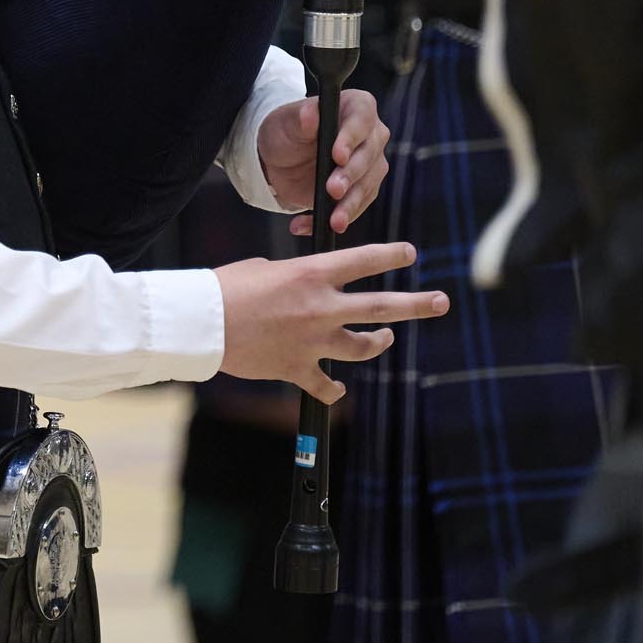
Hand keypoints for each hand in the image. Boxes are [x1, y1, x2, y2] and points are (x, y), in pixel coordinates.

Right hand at [216, 240, 446, 402]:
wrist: (201, 323)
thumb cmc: (224, 287)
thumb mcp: (263, 267)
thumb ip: (293, 276)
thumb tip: (301, 285)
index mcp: (311, 274)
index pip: (365, 260)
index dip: (392, 255)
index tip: (410, 254)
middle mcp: (321, 307)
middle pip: (382, 307)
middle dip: (418, 304)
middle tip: (442, 301)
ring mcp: (313, 341)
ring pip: (363, 347)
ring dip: (379, 343)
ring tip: (387, 339)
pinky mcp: (297, 368)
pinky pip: (326, 385)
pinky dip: (333, 389)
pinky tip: (336, 389)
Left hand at [261, 88, 389, 234]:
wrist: (280, 158)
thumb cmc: (286, 130)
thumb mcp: (286, 121)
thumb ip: (301, 118)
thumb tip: (311, 113)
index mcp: (356, 107)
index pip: (362, 117)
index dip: (352, 137)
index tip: (338, 155)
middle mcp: (371, 135)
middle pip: (369, 156)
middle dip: (350, 176)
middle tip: (332, 189)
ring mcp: (369, 165)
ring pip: (367, 186)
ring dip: (349, 205)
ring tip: (333, 221)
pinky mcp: (361, 190)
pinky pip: (355, 207)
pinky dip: (334, 218)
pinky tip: (309, 225)